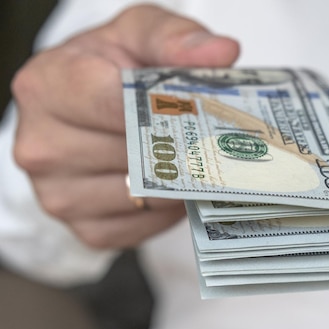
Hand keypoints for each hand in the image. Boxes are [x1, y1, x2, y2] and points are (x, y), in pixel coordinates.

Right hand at [11, 5, 238, 248]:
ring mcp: (58, 194)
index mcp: (47, 87)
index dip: (168, 110)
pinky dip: (168, 210)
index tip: (201, 108)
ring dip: (179, 182)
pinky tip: (171, 186)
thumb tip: (221, 52)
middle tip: (212, 138)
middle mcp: (41, 145)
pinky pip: (144, 228)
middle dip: (181, 147)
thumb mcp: (139, 33)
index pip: (117, 106)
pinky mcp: (84, 230)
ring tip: (190, 158)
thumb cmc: (112, 67)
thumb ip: (176, 37)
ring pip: (146, 197)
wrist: (89, 104)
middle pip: (137, 156)